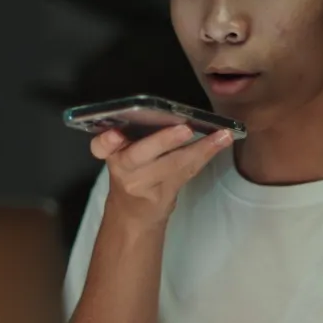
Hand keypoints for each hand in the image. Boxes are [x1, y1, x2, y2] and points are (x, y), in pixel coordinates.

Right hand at [91, 125, 233, 225]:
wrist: (132, 213)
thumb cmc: (131, 171)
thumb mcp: (120, 153)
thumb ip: (130, 135)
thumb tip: (168, 109)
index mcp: (111, 154)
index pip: (101, 147)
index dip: (106, 142)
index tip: (114, 135)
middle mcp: (124, 170)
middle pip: (139, 156)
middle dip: (162, 142)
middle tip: (184, 129)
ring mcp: (145, 185)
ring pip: (173, 165)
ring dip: (200, 148)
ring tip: (221, 135)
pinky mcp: (165, 194)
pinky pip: (188, 172)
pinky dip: (206, 155)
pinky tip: (221, 142)